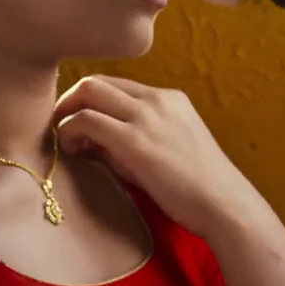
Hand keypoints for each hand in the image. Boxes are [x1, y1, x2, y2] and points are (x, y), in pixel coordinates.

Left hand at [54, 75, 274, 241]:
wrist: (224, 204)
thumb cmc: (197, 188)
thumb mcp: (168, 150)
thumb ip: (134, 138)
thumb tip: (93, 140)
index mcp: (169, 99)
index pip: (116, 84)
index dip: (90, 100)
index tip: (78, 122)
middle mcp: (157, 100)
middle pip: (97, 81)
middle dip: (70, 99)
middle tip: (60, 125)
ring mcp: (147, 117)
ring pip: (89, 92)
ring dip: (67, 113)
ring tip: (65, 141)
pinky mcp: (135, 141)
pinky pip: (88, 121)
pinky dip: (70, 131)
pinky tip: (72, 151)